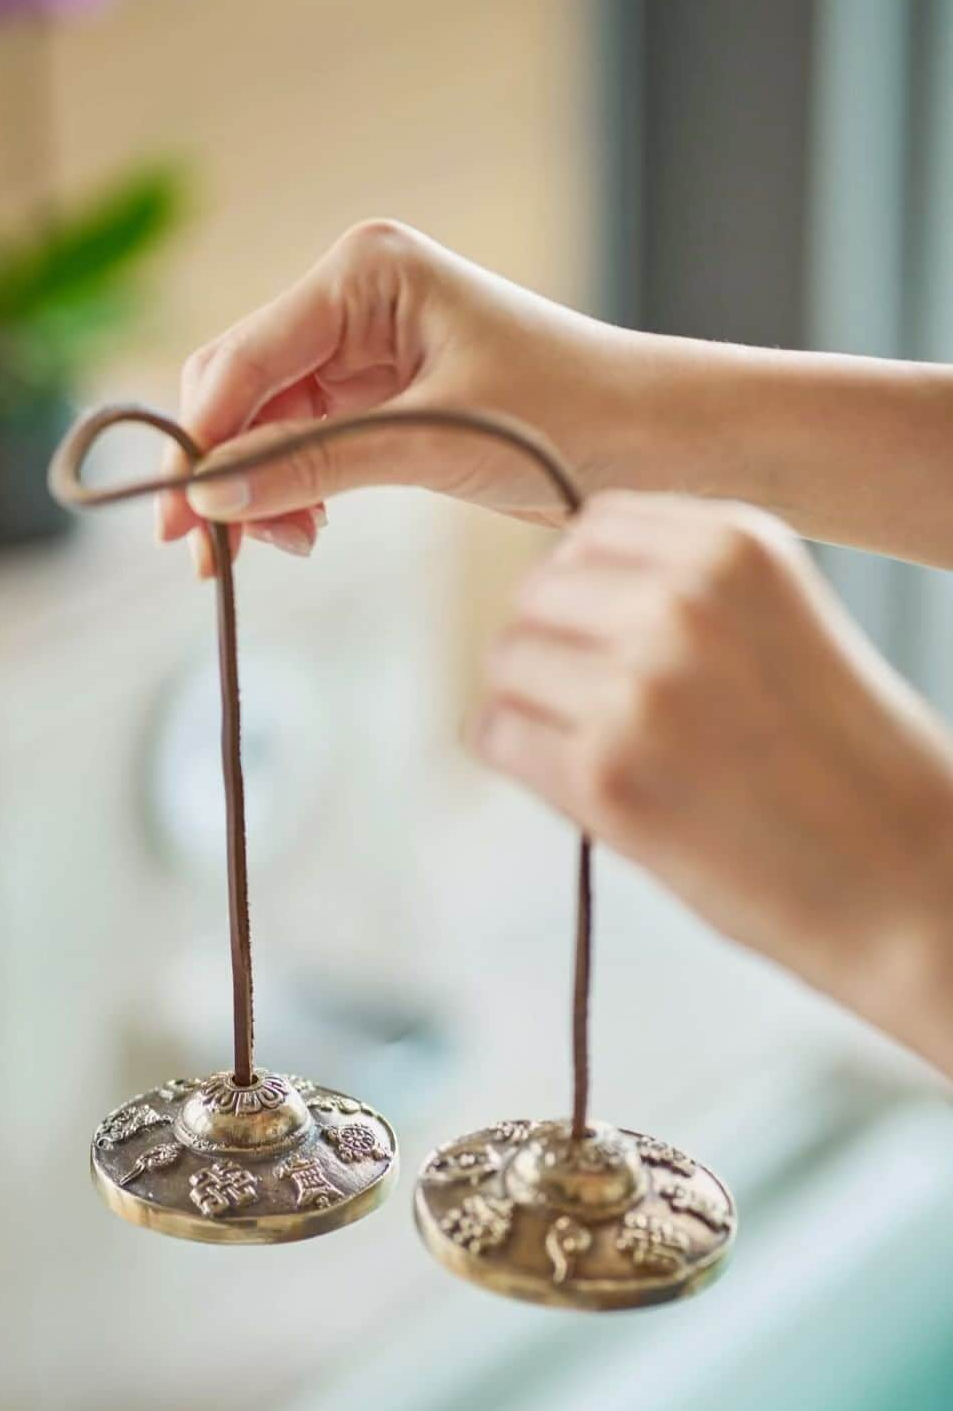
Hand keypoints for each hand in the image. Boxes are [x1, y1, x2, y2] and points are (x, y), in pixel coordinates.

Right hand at [162, 218, 631, 572]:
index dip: (202, 437)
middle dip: (222, 466)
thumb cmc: (569, 412)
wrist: (653, 435)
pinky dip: (291, 488)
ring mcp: (362, 345)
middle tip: (207, 555)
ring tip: (279, 547)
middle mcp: (353, 296)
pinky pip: (302, 441)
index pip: (246, 356)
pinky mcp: (379, 394)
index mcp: (365, 271)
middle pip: (240, 384)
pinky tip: (304, 530)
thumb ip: (317, 464)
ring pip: (263, 420)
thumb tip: (212, 496)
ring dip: (256, 486)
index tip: (177, 516)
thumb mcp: (434, 440)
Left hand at [474, 491, 952, 1075]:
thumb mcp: (780, 625)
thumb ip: (682, 593)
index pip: (589, 527)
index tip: (615, 642)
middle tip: (602, 713)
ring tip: (607, 755)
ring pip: (506, 664)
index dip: (589, 591)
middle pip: (536, 594)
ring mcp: (640, 683)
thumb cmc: (848, 767)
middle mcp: (682, 597)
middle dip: (554, 652)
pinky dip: (526, 764)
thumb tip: (554, 589)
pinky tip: (594, 792)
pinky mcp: (606, 772)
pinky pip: (499, 736)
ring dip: (535, 709)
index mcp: (736, 544)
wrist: (913, 883)